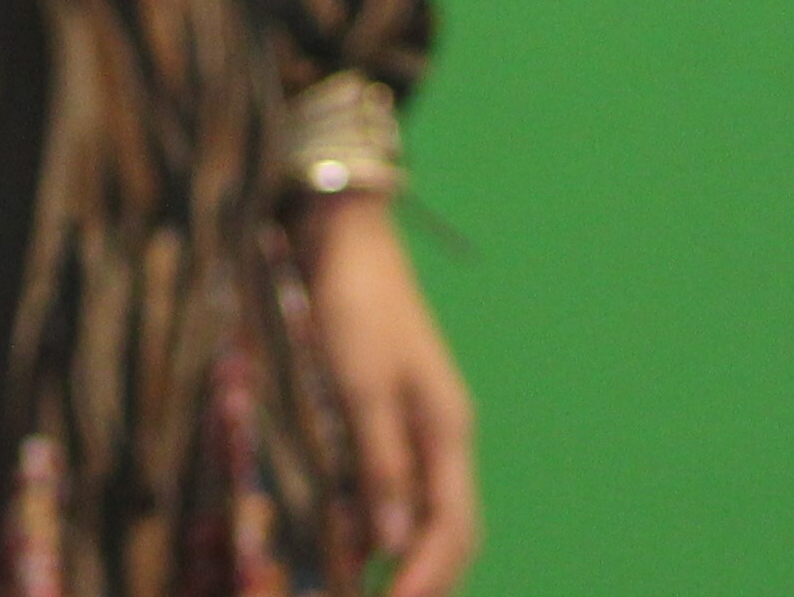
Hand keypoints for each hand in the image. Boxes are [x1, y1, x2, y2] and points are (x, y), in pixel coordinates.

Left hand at [311, 193, 478, 596]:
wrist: (341, 233)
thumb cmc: (354, 301)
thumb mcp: (364, 382)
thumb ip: (380, 460)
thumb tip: (391, 539)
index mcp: (447, 430)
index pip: (452, 528)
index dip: (425, 578)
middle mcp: (438, 435)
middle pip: (445, 528)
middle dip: (422, 578)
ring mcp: (412, 423)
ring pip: (418, 511)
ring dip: (397, 555)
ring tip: (358, 586)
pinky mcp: (380, 411)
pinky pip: (388, 483)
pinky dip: (373, 520)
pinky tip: (344, 540)